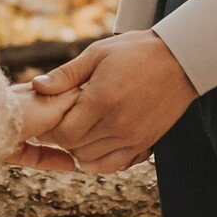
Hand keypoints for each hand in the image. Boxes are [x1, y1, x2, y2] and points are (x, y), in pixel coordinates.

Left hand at [14, 35, 197, 173]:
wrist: (180, 60)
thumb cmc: (136, 52)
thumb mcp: (97, 54)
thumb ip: (66, 74)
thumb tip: (36, 86)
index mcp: (102, 100)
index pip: (63, 132)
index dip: (51, 129)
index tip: (49, 117)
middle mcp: (117, 125)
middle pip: (75, 149)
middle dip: (63, 138)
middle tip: (63, 121)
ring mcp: (132, 138)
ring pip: (92, 161)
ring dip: (80, 150)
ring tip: (81, 130)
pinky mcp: (145, 145)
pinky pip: (114, 165)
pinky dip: (100, 160)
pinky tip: (97, 143)